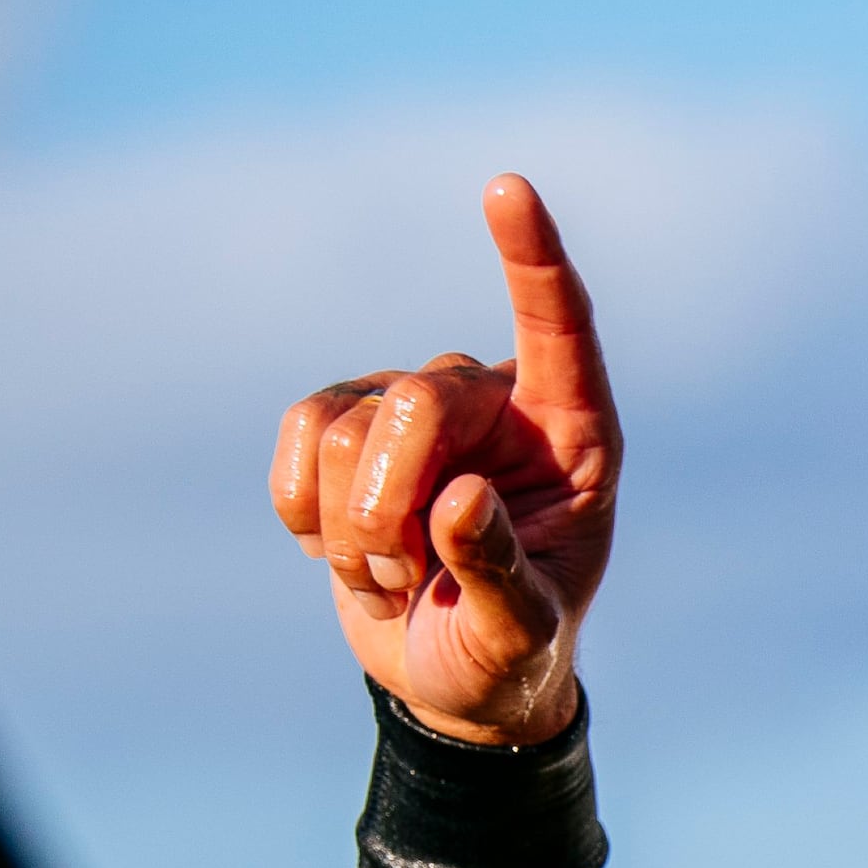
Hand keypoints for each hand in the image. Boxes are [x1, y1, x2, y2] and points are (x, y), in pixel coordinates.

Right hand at [269, 176, 617, 745]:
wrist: (454, 678)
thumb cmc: (511, 654)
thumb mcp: (520, 635)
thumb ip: (500, 575)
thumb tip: (463, 499)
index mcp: (573, 437)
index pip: (559, 328)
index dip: (531, 260)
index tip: (507, 188)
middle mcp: (497, 405)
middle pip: (415, 402)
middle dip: (390, 505)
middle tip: (402, 576)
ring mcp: (413, 406)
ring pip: (342, 427)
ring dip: (351, 526)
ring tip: (392, 574)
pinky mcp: (345, 423)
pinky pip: (294, 434)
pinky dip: (302, 510)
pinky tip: (339, 550)